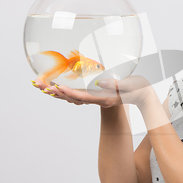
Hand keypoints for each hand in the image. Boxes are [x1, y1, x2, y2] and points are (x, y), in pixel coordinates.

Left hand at [31, 75, 155, 108]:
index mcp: (104, 99)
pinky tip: (57, 87)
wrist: (143, 97)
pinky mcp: (96, 95)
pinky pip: (77, 94)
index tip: (56, 87)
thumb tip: (100, 83)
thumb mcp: (130, 85)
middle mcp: (97, 100)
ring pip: (72, 97)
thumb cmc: (139, 89)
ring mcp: (96, 98)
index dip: (69, 92)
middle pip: (72, 98)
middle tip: (38, 84)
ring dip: (56, 92)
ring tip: (41, 86)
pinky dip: (65, 91)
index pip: (82, 97)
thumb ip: (116, 84)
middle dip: (54, 91)